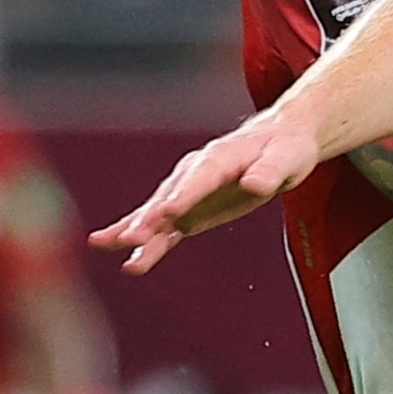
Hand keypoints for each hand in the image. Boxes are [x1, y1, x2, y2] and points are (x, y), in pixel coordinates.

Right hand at [89, 110, 324, 273]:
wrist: (278, 141)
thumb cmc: (284, 149)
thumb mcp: (286, 159)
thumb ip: (269, 172)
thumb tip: (255, 184)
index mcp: (218, 158)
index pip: (199, 178)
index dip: (183, 195)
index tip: (168, 211)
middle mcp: (195, 173)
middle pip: (168, 196)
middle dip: (149, 218)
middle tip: (130, 237)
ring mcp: (188, 192)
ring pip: (157, 213)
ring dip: (135, 229)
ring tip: (105, 245)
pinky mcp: (189, 210)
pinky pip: (163, 227)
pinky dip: (144, 239)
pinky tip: (119, 252)